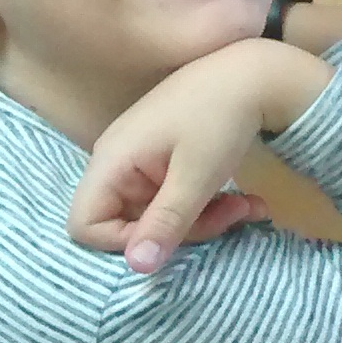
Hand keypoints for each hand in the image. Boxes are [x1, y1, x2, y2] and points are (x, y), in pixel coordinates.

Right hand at [69, 40, 333, 272]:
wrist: (256, 74)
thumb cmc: (221, 119)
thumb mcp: (196, 177)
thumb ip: (165, 223)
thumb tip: (136, 268)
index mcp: (111, 160)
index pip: (84, 224)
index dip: (121, 243)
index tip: (170, 239)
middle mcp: (118, 162)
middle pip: (128, 224)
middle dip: (182, 232)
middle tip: (229, 219)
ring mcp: (142, 162)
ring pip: (159, 216)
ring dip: (205, 221)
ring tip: (247, 208)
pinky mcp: (167, 163)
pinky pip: (176, 199)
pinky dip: (208, 206)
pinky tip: (246, 201)